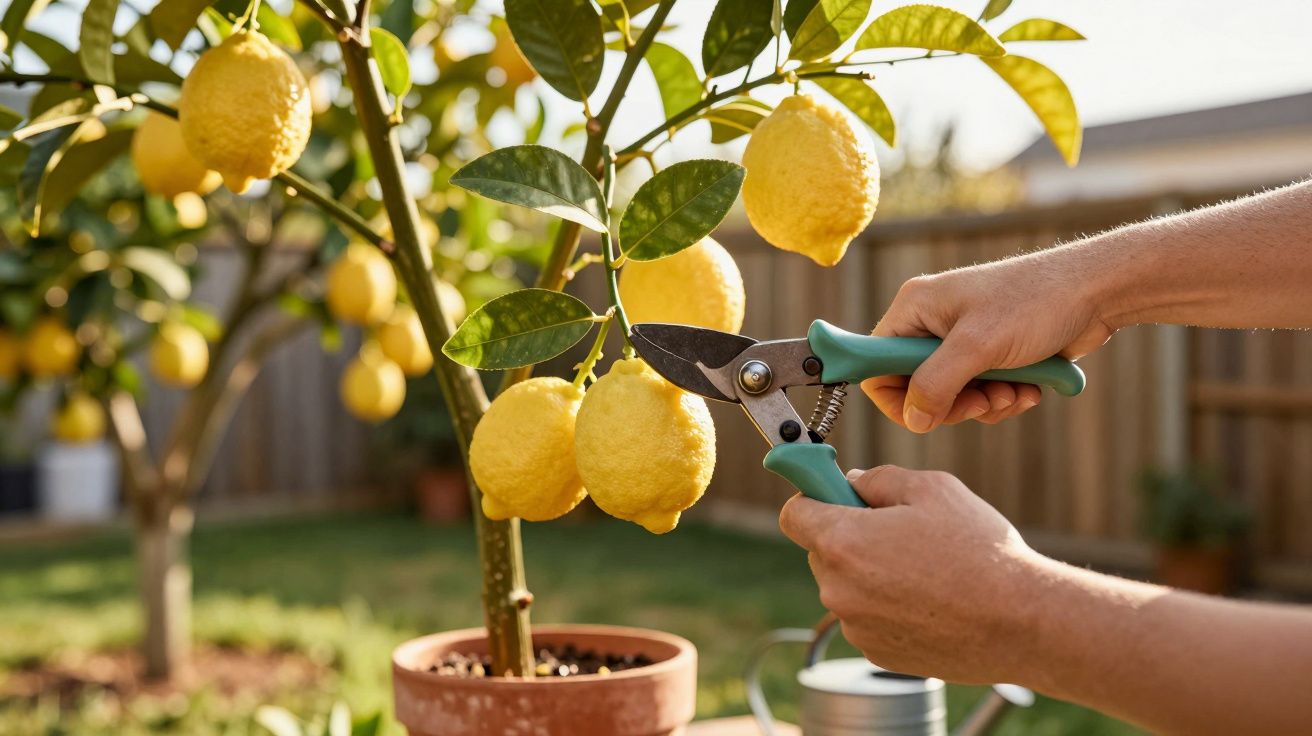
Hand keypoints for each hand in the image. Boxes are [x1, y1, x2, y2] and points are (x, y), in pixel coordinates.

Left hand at [778, 465, 1045, 684]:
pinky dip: (887, 606)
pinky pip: (867, 617)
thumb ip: (879, 479)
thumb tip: (850, 482)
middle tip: (898, 530)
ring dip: (870, 573)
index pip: (793, 514)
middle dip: (848, 535)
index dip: (812, 497)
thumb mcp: (932, 488)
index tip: (831, 492)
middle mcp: (838, 588)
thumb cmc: (980, 551)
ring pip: (846, 586)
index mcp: (843, 542)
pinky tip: (930, 600)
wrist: (1022, 622)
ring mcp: (855, 626)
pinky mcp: (876, 653)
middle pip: (821, 551)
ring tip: (926, 569)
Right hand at [865, 253, 1114, 432]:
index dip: (895, 396)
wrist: (1096, 292)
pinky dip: (1004, 399)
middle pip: (916, 388)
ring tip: (1014, 392)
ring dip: (984, 405)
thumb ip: (937, 385)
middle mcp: (932, 324)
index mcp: (915, 309)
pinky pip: (980, 394)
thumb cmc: (1035, 302)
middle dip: (952, 404)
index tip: (925, 413)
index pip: (876, 363)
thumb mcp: (978, 346)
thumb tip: (914, 420)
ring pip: (951, 397)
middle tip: (982, 402)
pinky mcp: (991, 355)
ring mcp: (962, 341)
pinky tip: (1030, 389)